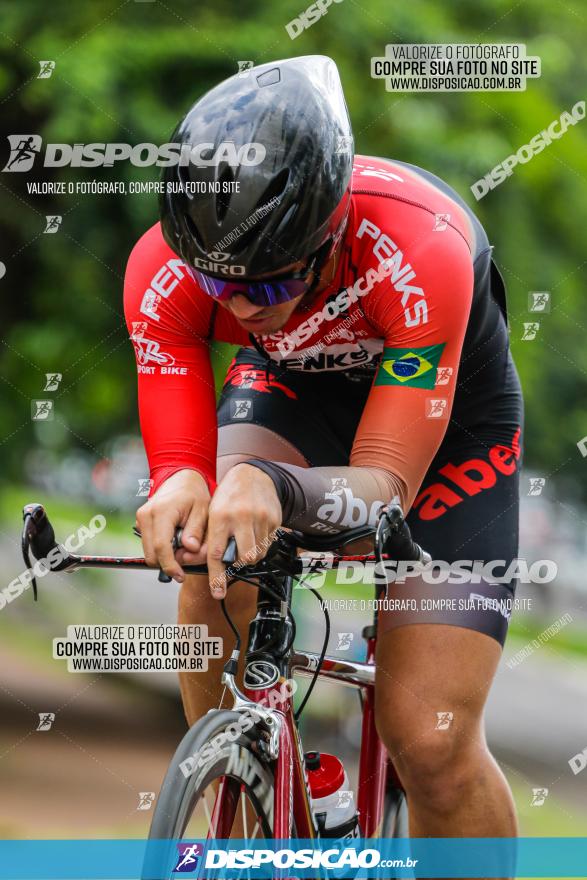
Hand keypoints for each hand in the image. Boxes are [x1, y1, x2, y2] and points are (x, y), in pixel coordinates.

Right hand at [136, 469, 209, 582]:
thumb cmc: (194, 493)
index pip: (161, 547)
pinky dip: (162, 548)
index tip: (180, 575)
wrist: (181, 478)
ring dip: (166, 555)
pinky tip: (176, 539)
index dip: (170, 565)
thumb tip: (189, 549)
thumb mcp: (202, 510)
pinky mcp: (141, 523)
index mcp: (162, 512)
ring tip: (184, 544)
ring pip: (149, 552)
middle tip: (189, 556)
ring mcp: (141, 519)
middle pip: (151, 554)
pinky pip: (149, 544)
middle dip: (169, 562)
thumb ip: (196, 531)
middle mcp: (146, 516)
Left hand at [207, 463, 281, 597]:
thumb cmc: (229, 496)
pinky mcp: (274, 519)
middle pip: (245, 557)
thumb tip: (198, 561)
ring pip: (259, 553)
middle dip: (241, 563)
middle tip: (237, 557)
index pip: (217, 553)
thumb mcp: (213, 512)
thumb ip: (209, 537)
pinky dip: (262, 543)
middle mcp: (241, 517)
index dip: (217, 576)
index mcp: (220, 516)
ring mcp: (260, 518)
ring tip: (246, 541)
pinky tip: (255, 530)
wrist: (254, 475)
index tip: (218, 592)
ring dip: (252, 554)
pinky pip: (269, 543)